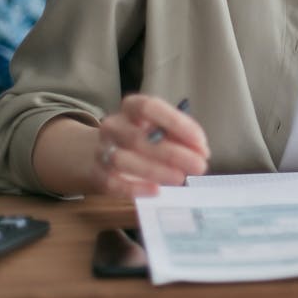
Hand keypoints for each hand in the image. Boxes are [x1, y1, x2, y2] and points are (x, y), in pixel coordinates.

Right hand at [93, 94, 209, 196]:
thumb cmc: (144, 136)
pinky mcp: (97, 174)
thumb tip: (200, 151)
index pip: (150, 107)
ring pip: (122, 160)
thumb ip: (179, 134)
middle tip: (199, 166)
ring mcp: (102, 149)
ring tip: (180, 178)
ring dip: (155, 171)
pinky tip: (156, 190)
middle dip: (172, 154)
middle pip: (138, 138)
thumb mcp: (161, 127)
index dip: (176, 123)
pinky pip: (112, 183)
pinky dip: (135, 188)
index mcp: (131, 107)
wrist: (105, 150)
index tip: (200, 142)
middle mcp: (113, 125)